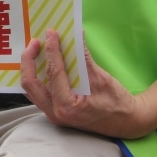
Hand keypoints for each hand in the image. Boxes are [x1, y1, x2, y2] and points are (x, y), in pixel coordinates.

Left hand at [21, 30, 149, 138]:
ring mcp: (53, 114)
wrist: (128, 123)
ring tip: (35, 49)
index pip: (53, 73)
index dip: (51, 50)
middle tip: (35, 42)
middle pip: (30, 83)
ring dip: (30, 67)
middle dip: (29, 59)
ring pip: (31, 88)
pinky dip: (37, 76)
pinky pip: (38, 92)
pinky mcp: (54, 112)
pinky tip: (40, 63)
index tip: (50, 33)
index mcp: (67, 107)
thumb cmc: (118, 104)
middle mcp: (55, 113)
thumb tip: (76, 35)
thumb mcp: (102, 79)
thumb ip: (84, 58)